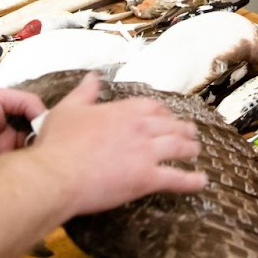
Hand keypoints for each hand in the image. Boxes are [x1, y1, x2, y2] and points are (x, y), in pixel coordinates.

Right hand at [33, 74, 206, 217]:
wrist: (56, 174)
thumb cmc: (58, 143)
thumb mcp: (69, 109)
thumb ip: (85, 92)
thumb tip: (92, 77)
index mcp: (124, 110)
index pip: (153, 106)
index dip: (163, 111)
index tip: (167, 115)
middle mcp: (141, 128)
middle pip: (171, 125)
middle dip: (183, 128)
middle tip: (190, 133)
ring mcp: (146, 153)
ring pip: (179, 147)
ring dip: (191, 148)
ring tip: (196, 151)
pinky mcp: (146, 178)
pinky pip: (177, 179)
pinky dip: (192, 180)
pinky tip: (202, 181)